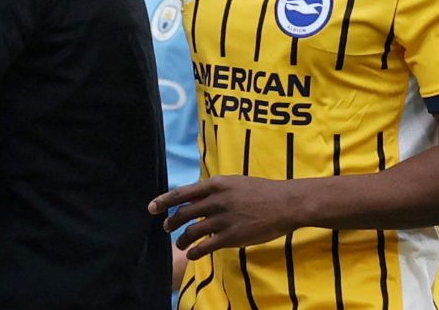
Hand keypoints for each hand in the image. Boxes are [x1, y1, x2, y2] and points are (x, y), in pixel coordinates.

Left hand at [148, 175, 301, 259]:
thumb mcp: (235, 183)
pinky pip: (206, 246)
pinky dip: (196, 251)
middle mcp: (216, 201)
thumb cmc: (262, 191)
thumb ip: (214, 190)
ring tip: (179, 244)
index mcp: (216, 184)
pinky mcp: (232, 236)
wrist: (286, 203)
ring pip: (193, 231)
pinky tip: (192, 254)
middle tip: (166, 227)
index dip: (164, 200)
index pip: (182, 193)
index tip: (152, 207)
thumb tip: (195, 198)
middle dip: (171, 222)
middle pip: (184, 213)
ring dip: (182, 239)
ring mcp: (223, 219)